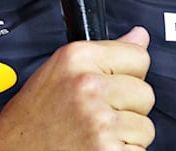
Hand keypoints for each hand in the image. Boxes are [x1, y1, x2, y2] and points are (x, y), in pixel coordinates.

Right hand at [0, 26, 154, 150]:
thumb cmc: (29, 120)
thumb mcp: (57, 72)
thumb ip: (103, 53)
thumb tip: (140, 36)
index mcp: (77, 58)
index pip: (139, 56)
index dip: (128, 74)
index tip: (111, 85)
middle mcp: (89, 86)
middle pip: (146, 93)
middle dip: (128, 108)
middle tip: (97, 116)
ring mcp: (100, 122)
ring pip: (145, 127)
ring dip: (126, 136)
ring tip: (94, 136)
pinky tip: (96, 149)